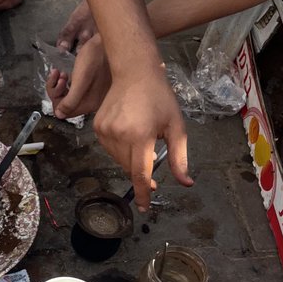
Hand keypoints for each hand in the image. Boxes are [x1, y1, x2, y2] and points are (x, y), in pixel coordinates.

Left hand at [48, 35, 111, 117]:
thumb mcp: (81, 80)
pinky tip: (66, 72)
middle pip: (66, 104)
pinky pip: (74, 90)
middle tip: (59, 75)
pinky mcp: (93, 86)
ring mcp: (93, 94)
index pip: (65, 112)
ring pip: (69, 96)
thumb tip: (60, 115)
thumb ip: (71, 100)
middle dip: (58, 91)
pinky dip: (68, 81)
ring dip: (61, 85)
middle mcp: (92, 102)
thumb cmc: (96, 58)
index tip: (58, 84)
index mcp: (90, 104)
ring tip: (61, 73)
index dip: (57, 99)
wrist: (109, 42)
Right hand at [92, 63, 192, 209]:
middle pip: (129, 168)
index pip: (140, 174)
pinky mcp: (97, 128)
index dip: (143, 194)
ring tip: (141, 143)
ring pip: (118, 160)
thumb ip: (179, 157)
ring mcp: (105, 132)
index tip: (144, 208)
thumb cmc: (160, 98)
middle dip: (141, 175)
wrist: (134, 72)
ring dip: (130, 161)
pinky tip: (129, 136)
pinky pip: (110, 150)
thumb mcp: (176, 127)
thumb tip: (185, 183)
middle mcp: (119, 136)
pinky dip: (120, 150)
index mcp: (141, 136)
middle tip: (153, 172)